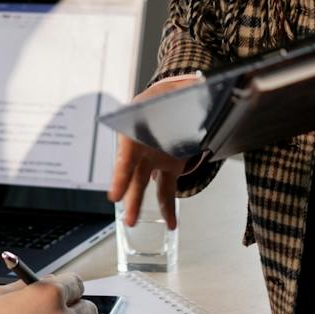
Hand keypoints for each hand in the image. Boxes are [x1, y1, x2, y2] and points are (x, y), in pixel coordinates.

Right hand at [105, 74, 201, 230]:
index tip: (114, 191)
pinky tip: (171, 223)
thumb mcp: (178, 90)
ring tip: (131, 222)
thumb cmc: (170, 93)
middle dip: (125, 189)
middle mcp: (142, 145)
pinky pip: (165, 190)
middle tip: (118, 203)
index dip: (121, 173)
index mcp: (138, 124)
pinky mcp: (168, 167)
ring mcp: (153, 159)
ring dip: (137, 204)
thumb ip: (188, 94)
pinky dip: (168, 208)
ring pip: (143, 185)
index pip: (127, 152)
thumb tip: (200, 91)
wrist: (174, 96)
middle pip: (131, 171)